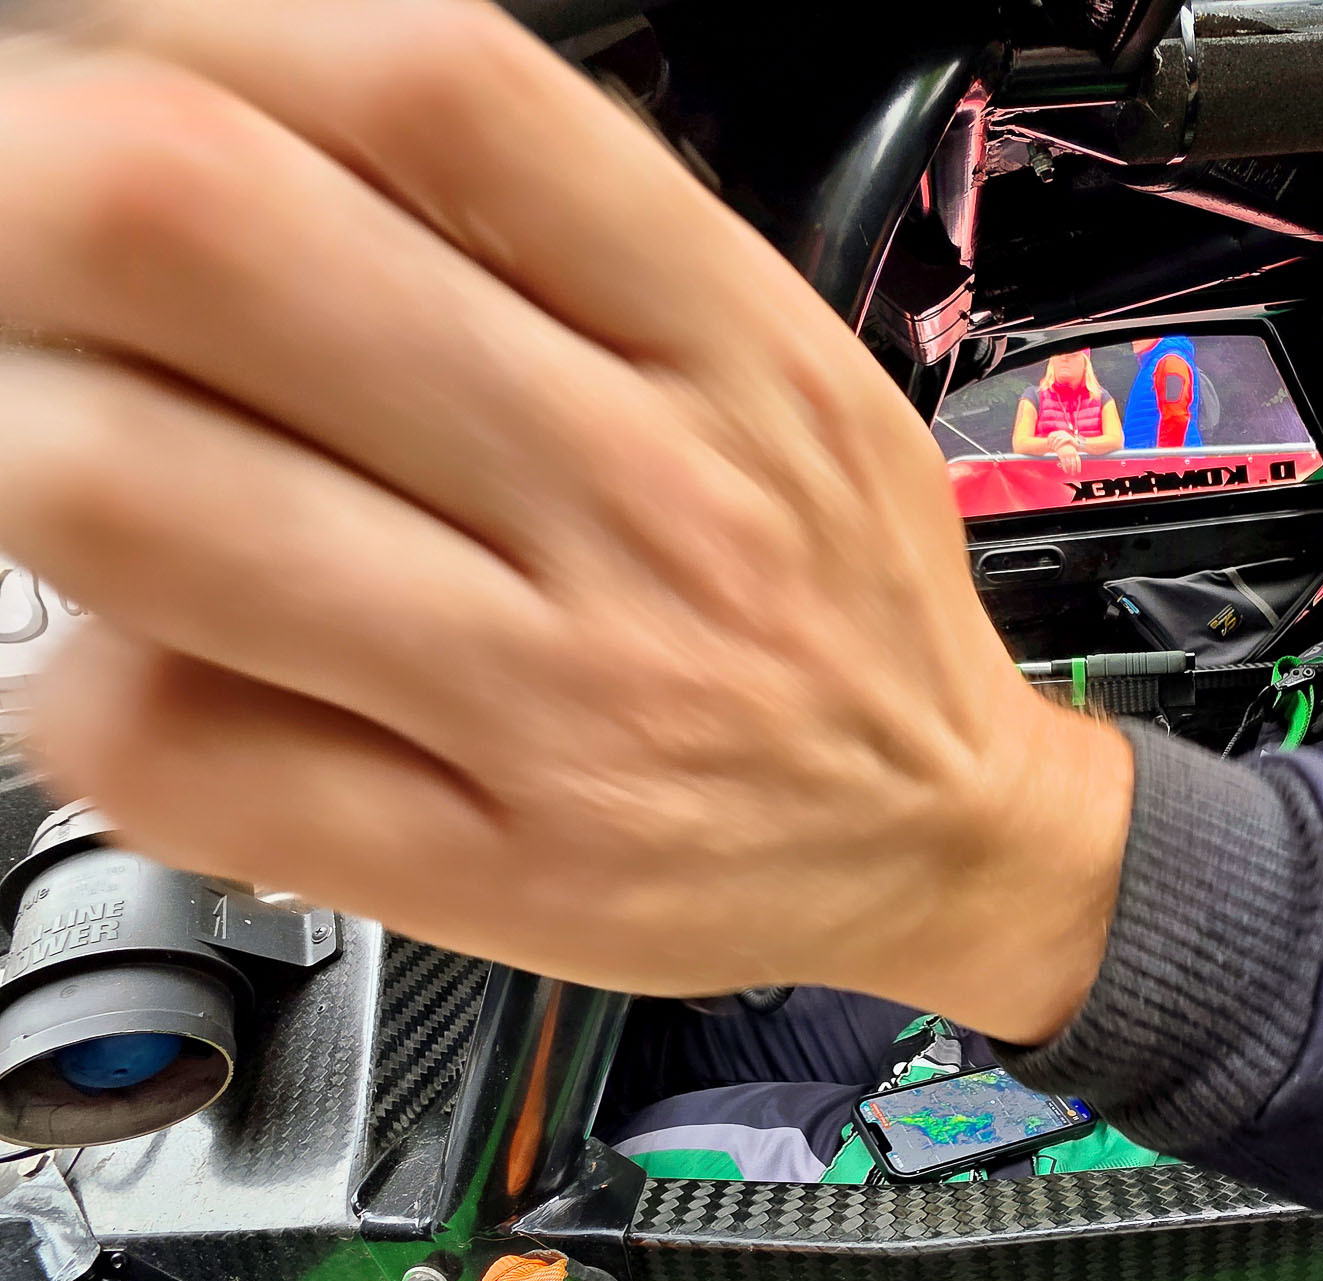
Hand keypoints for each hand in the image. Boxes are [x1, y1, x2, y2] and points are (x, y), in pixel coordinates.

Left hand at [0, 1, 1132, 1044]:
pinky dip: (84, 687)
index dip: (200, 30)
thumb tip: (256, 113)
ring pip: (123, 498)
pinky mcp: (491, 869)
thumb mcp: (779, 358)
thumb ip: (560, 233)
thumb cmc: (840, 599)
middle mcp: (643, 503)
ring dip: (15, 439)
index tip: (118, 68)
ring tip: (63, 444)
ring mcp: (561, 697)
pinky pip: (172, 751)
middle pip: (203, 239)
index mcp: (726, 342)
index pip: (426, 86)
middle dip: (21, 201)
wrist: (945, 830)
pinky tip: (148, 656)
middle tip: (21, 240)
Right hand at [1055, 444, 1084, 474]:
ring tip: (1069, 473)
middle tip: (1073, 474)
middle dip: (1074, 470)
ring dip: (1069, 470)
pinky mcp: (1061, 456)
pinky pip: (1064, 464)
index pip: (1078, 461)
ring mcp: (1066, 455)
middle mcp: (1071, 454)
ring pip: (1069, 464)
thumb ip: (1074, 455)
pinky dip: (1065, 468)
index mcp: (1075, 452)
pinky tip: (1066, 471)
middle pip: (1074, 464)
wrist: (1060, 441)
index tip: (1078, 472)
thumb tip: (1075, 463)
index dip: (1079, 467)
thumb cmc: (1066, 446)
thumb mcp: (1072, 449)